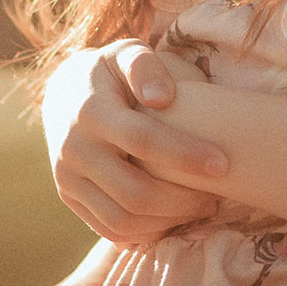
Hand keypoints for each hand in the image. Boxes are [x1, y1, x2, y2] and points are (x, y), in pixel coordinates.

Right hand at [40, 39, 227, 243]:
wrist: (64, 93)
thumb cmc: (110, 71)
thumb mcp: (126, 53)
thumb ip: (145, 67)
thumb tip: (162, 98)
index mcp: (90, 111)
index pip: (142, 140)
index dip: (185, 155)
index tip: (223, 165)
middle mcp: (73, 149)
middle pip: (134, 192)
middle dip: (183, 200)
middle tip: (216, 195)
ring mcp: (67, 178)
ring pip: (122, 219)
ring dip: (169, 220)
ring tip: (200, 206)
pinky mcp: (69, 197)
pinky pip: (109, 229)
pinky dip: (145, 232)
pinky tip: (173, 217)